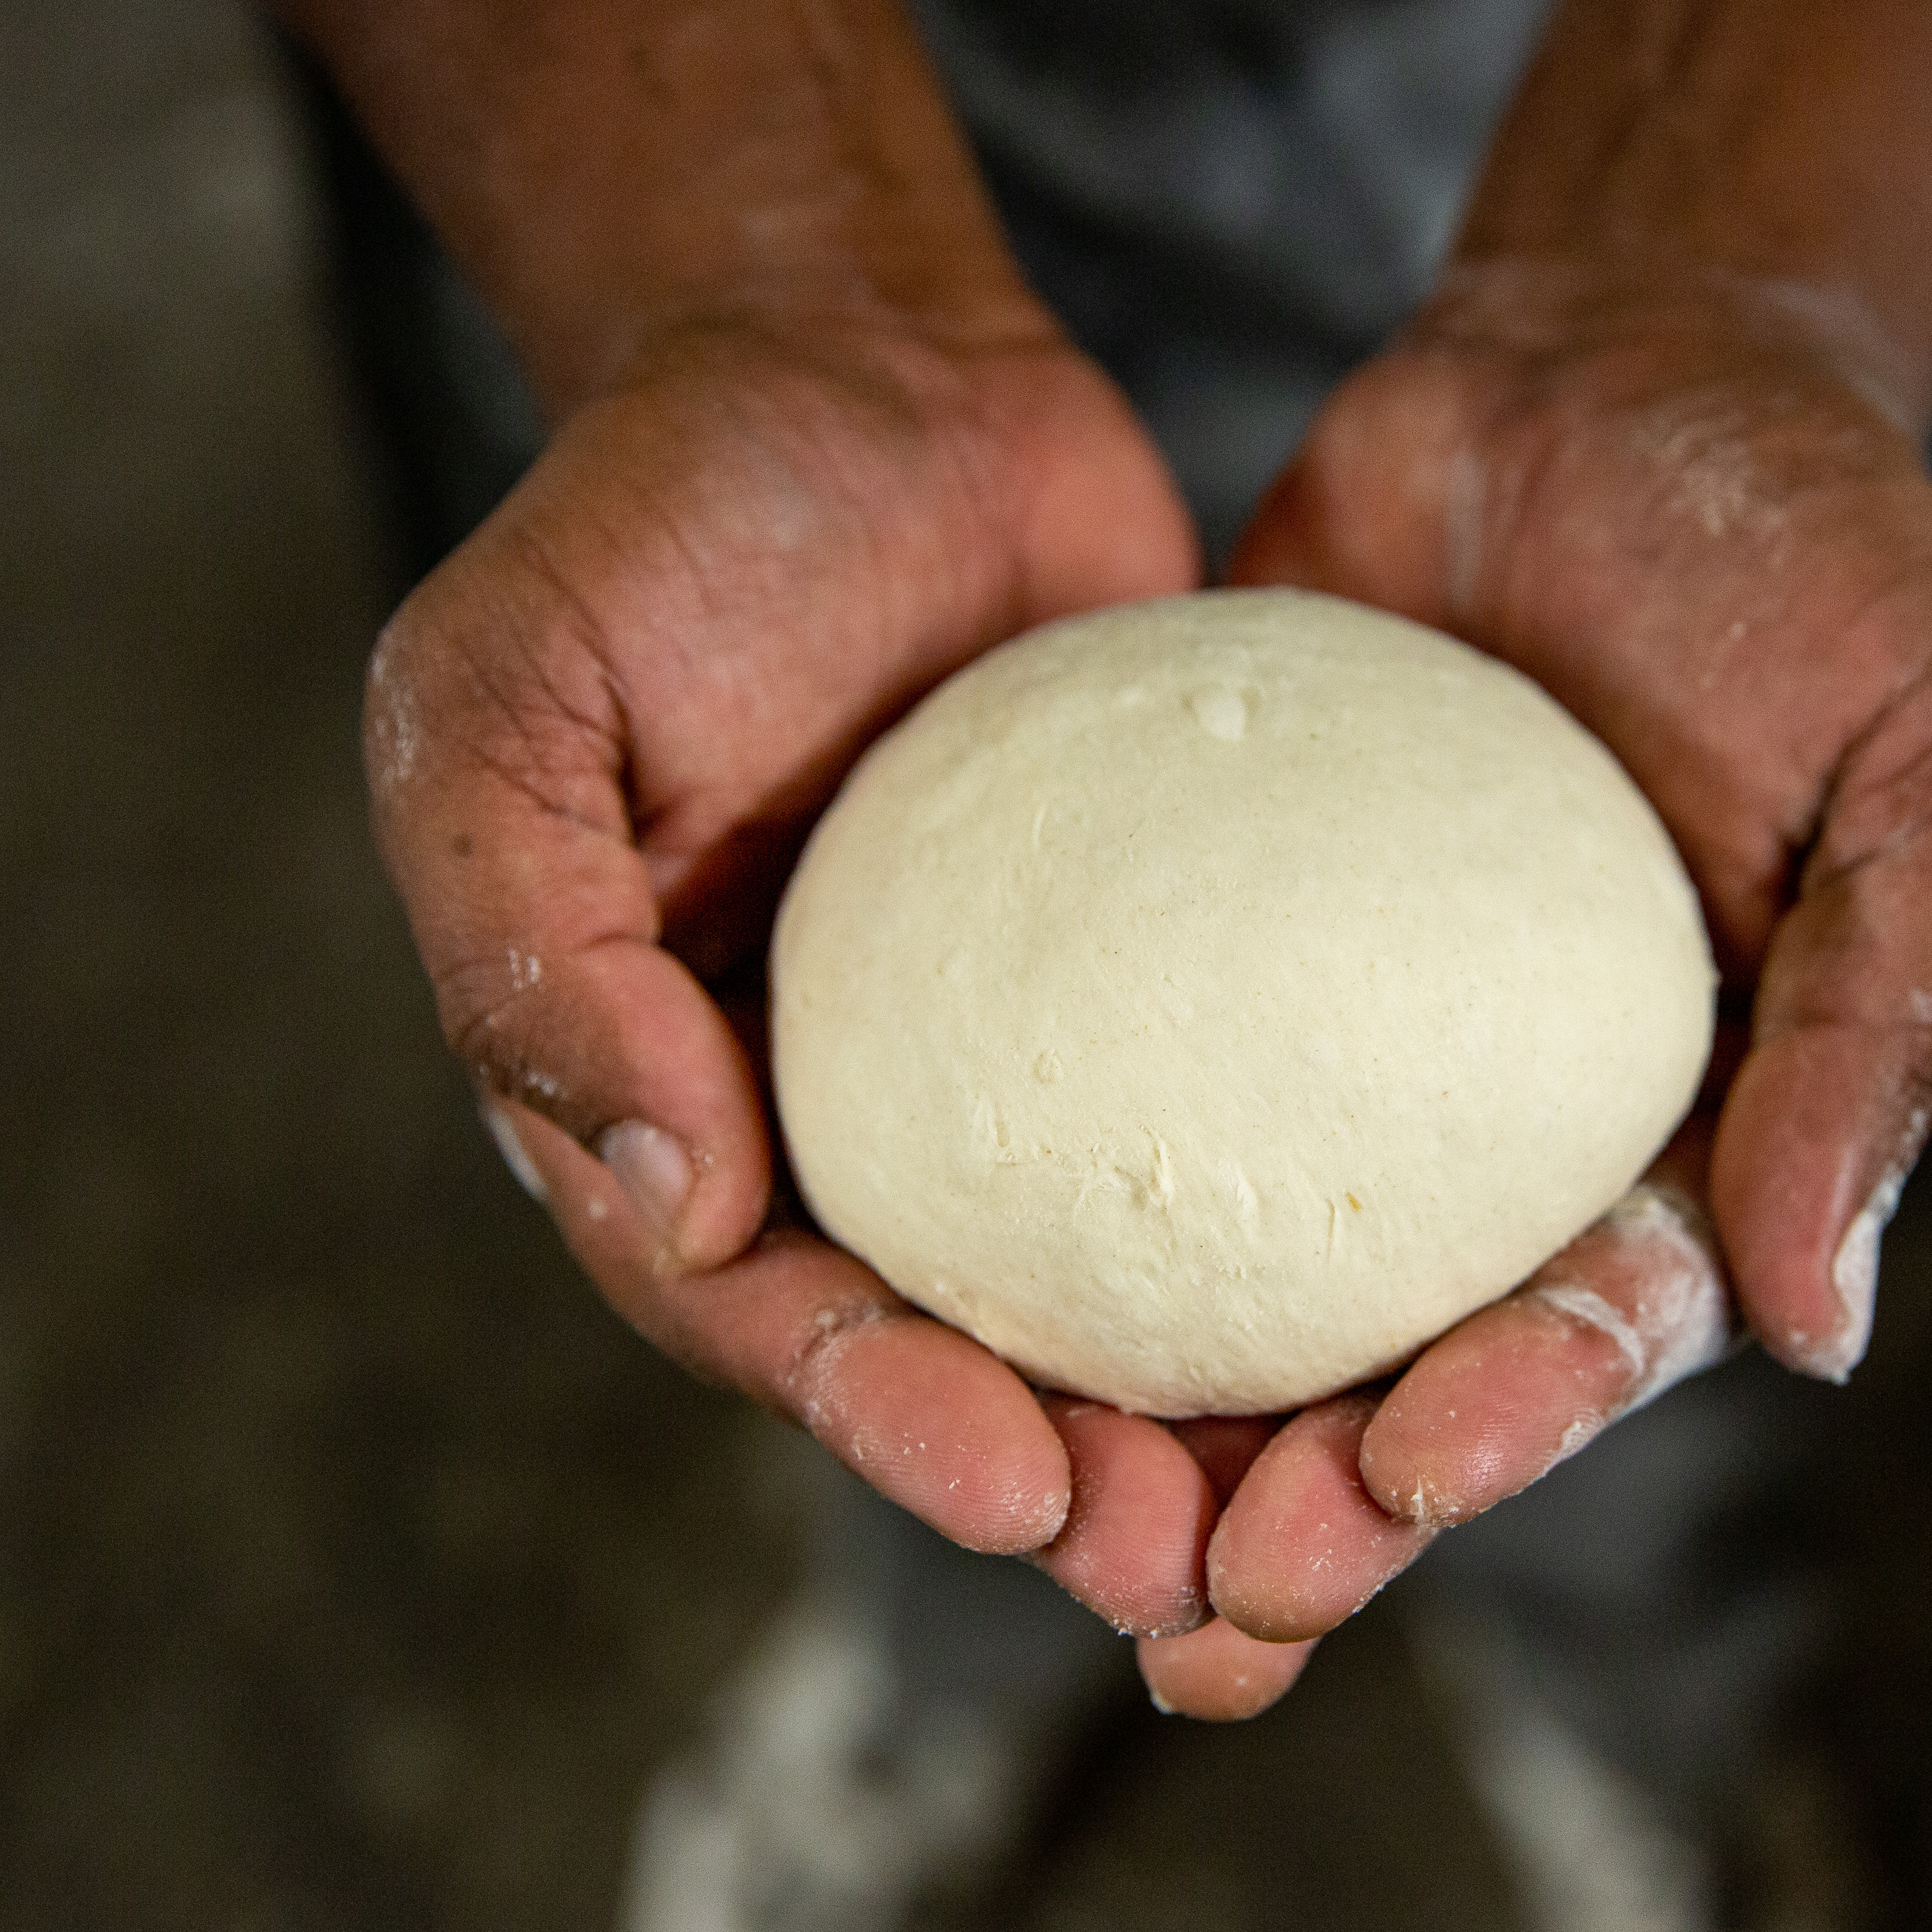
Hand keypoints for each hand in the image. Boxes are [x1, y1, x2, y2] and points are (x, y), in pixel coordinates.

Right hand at [369, 302, 1317, 1664]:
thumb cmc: (651, 521)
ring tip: (1336, 1508)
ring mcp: (1005, 1055)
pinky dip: (1308, 1228)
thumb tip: (665, 1200)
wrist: (857, 363)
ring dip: (1205, 1417)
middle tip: (1198, 1569)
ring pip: (1103, 1280)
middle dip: (1066, 1481)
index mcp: (663, 1088)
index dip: (876, 1413)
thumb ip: (532, 949)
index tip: (1016, 1482)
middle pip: (944, 1345)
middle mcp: (836, 1107)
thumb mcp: (505, 704)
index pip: (756, 1305)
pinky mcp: (1159, 977)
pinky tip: (1426, 1301)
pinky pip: (1231, 1119)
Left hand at [1135, 263, 1931, 1713]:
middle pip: (1398, 1358)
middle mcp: (1497, 1122)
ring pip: (1239, 1267)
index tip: (1402, 1469)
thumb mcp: (1931, 772)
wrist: (1625, 352)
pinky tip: (929, 1260)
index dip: (1507, 1421)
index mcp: (1685, 1129)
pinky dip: (1037, 1179)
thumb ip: (1876, 1035)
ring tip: (1046, 1509)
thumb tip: (1813, 1330)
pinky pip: (1109, 1065)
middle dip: (1308, 1498)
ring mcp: (1334, 1035)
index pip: (1597, 1325)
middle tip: (1194, 1600)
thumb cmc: (1826, 558)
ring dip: (1156, 1411)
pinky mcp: (1194, 924)